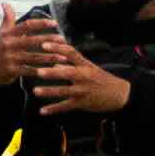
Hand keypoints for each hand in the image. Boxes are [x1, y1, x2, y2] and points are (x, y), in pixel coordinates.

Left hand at [0, 16, 115, 107]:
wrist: (119, 94)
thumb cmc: (101, 78)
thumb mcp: (89, 67)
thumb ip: (71, 63)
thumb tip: (55, 60)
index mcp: (85, 65)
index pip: (71, 53)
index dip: (58, 48)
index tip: (44, 44)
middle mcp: (83, 77)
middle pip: (67, 73)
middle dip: (53, 73)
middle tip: (39, 72)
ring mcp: (82, 90)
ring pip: (64, 91)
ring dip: (49, 91)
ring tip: (35, 91)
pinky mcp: (82, 103)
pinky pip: (65, 106)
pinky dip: (53, 109)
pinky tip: (42, 111)